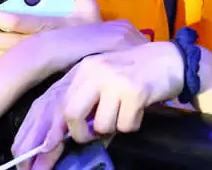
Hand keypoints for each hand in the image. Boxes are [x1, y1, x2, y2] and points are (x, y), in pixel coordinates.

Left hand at [0, 0, 100, 57]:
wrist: (98, 58)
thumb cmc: (90, 31)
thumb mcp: (89, 6)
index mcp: (49, 25)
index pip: (15, 21)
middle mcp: (40, 45)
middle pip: (1, 41)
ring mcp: (35, 61)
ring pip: (2, 55)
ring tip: (2, 36)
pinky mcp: (33, 71)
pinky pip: (9, 66)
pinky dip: (5, 59)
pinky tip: (10, 50)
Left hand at [12, 41, 184, 166]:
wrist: (173, 59)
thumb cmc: (137, 72)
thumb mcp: (104, 77)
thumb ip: (84, 98)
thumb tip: (64, 134)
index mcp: (83, 68)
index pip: (54, 101)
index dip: (43, 130)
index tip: (38, 153)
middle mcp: (94, 70)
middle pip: (70, 114)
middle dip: (80, 133)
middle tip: (94, 135)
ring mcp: (114, 79)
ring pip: (101, 125)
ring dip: (114, 125)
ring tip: (126, 110)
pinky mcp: (134, 91)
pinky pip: (125, 125)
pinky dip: (133, 123)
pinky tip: (140, 108)